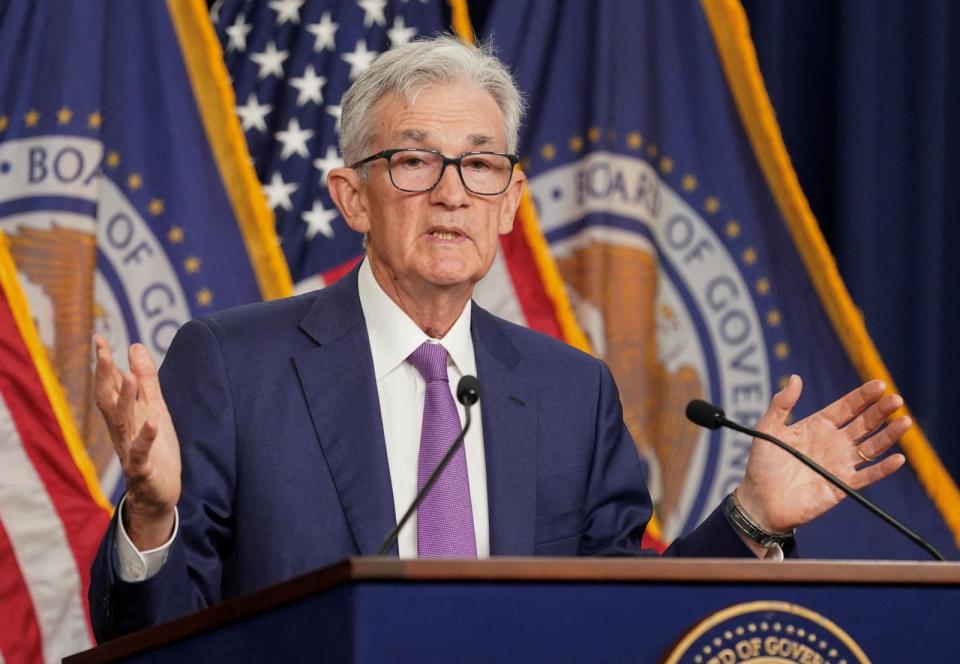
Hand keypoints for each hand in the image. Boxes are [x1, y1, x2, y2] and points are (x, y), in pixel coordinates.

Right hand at [93, 335, 180, 548]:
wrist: (159, 494)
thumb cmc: (155, 449)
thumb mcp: (154, 409)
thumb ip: (146, 380)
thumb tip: (135, 346)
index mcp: (123, 417)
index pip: (108, 387)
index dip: (104, 365)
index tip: (100, 339)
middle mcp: (121, 432)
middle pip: (109, 402)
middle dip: (106, 377)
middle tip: (104, 352)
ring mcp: (130, 451)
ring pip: (124, 424)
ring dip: (125, 401)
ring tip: (129, 377)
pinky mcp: (144, 470)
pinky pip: (142, 453)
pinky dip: (146, 437)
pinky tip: (152, 420)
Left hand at [735, 375, 907, 534]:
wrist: (759, 500)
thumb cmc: (762, 464)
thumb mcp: (768, 429)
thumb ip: (781, 404)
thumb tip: (796, 378)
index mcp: (817, 426)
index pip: (846, 407)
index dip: (862, 396)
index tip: (879, 385)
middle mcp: (833, 442)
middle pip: (863, 423)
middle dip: (880, 411)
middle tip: (896, 399)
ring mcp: (840, 463)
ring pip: (871, 446)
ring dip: (889, 435)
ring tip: (904, 422)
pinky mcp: (842, 485)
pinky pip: (867, 475)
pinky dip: (883, 469)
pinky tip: (897, 459)